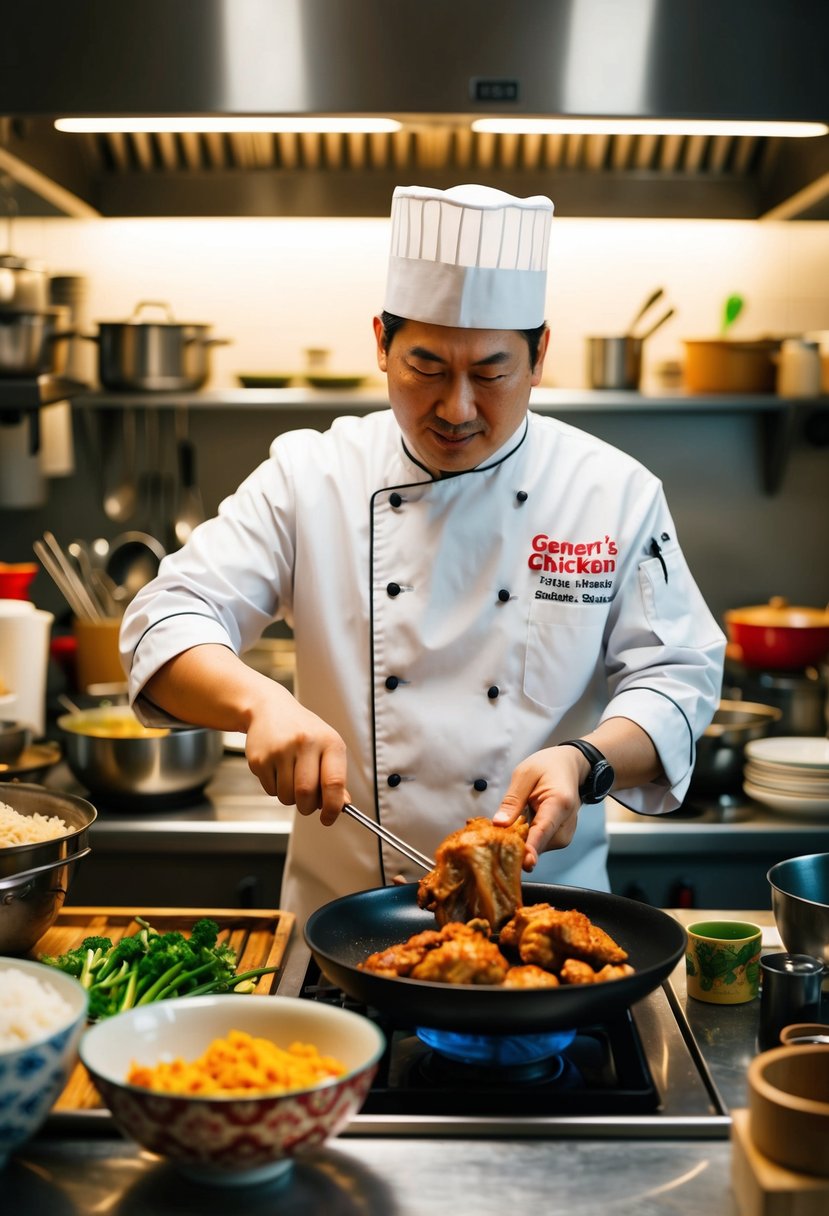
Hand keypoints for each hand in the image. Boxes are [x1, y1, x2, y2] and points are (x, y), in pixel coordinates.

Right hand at [244, 683, 349, 825]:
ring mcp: (280, 750)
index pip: (334, 783)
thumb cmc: (302, 730)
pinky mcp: (260, 758)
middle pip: (306, 794)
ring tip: (291, 779)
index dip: (333, 808)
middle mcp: (305, 743)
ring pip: (286, 796)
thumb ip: (335, 776)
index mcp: (329, 742)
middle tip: (306, 803)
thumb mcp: (326, 745)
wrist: (269, 708)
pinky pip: (270, 790)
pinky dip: (275, 789)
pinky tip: (277, 769)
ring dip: (290, 798)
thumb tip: (342, 804)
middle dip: (307, 807)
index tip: (329, 818)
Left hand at [492, 746, 585, 869]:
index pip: (544, 830)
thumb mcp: (524, 774)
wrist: (568, 766)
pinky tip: (521, 825)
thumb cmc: (547, 766)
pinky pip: (538, 845)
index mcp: (560, 802)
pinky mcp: (559, 839)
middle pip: (538, 843)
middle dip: (516, 843)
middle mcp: (566, 824)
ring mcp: (565, 834)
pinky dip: (526, 839)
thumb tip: (499, 825)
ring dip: (520, 840)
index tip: (524, 863)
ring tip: (513, 820)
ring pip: (536, 847)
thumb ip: (512, 801)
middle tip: (495, 833)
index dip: (532, 848)